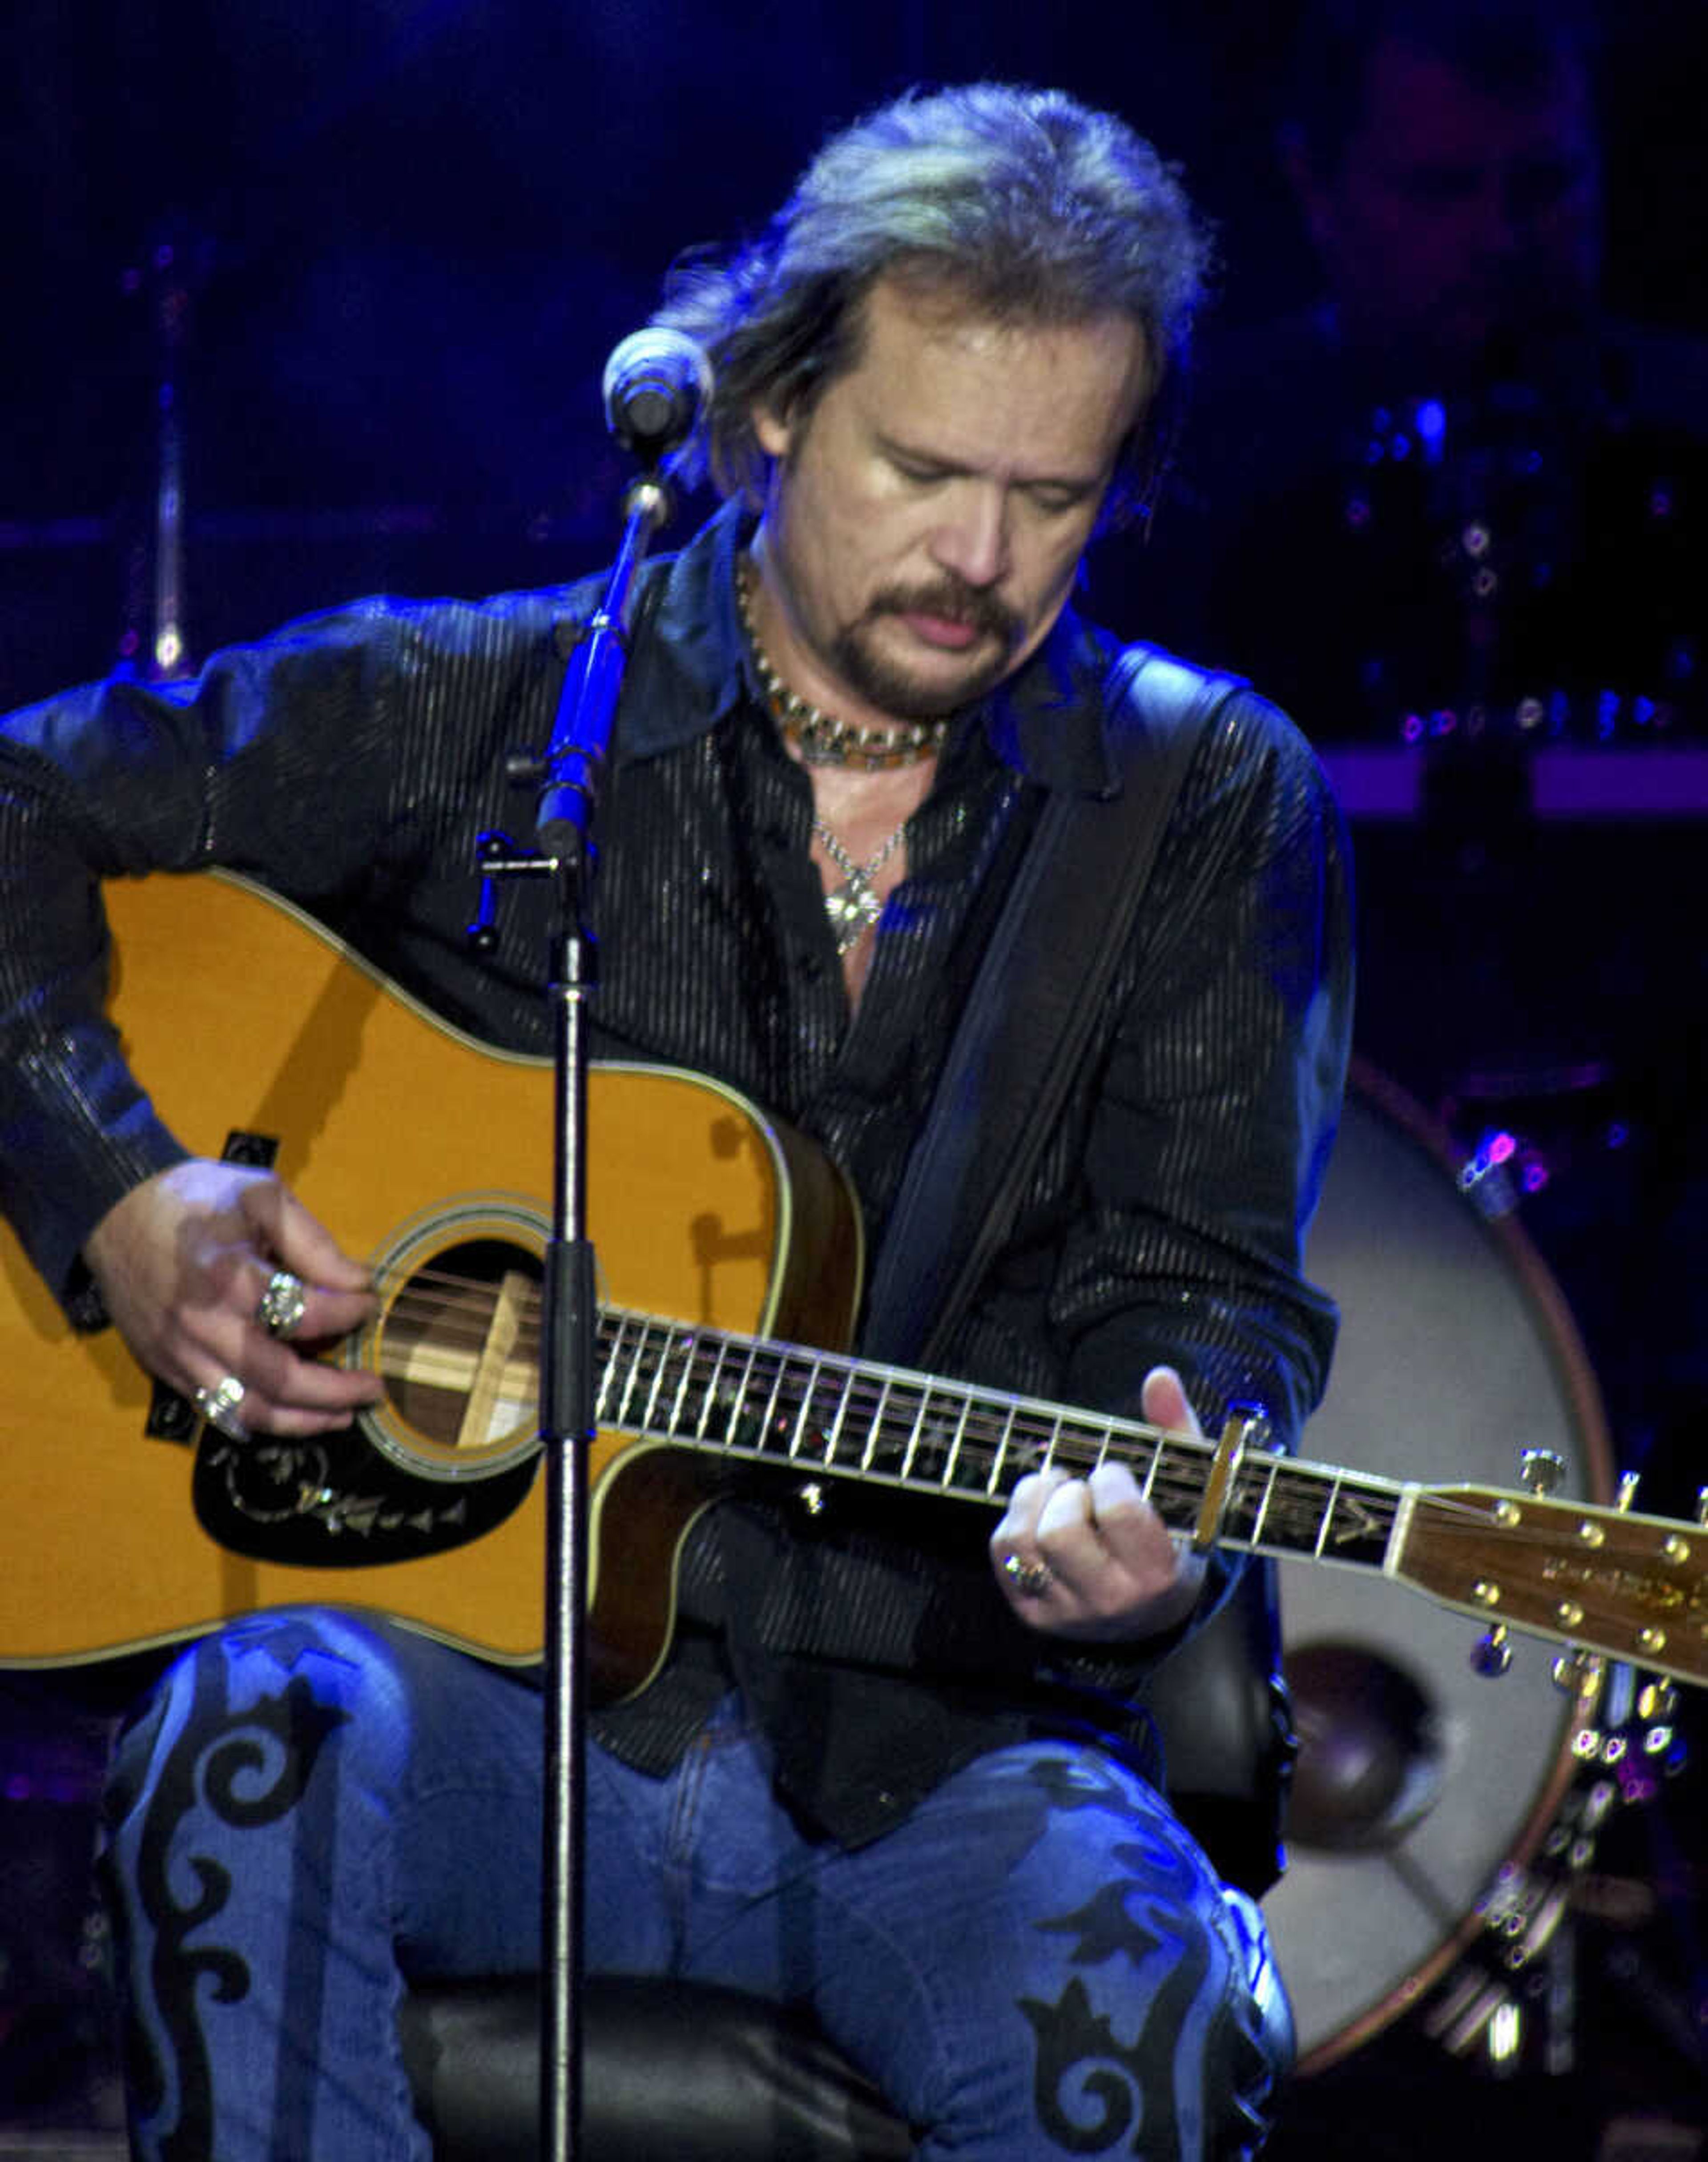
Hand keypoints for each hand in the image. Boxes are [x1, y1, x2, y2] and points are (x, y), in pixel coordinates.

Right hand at [83, 1159, 383, 1435]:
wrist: (114, 1212)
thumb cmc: (196, 1200)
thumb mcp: (261, 1196)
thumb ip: (311, 1242)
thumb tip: (357, 1283)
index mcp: (226, 1276)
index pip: (303, 1313)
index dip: (348, 1314)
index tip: (369, 1303)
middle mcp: (200, 1325)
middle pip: (280, 1379)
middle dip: (336, 1390)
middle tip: (374, 1388)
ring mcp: (179, 1354)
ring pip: (249, 1410)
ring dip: (304, 1420)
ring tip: (343, 1415)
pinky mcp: (165, 1368)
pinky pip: (218, 1411)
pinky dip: (260, 1420)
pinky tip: (293, 1416)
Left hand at [990, 1366, 1207, 1640]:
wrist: (1150, 1617)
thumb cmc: (1170, 1538)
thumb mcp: (1187, 1491)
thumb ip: (1175, 1430)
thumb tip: (1159, 1376)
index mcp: (1158, 1574)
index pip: (1119, 1513)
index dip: (1110, 1480)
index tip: (1114, 1477)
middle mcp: (1110, 1602)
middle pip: (1060, 1532)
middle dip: (1067, 1493)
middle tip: (1082, 1489)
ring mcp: (1066, 1611)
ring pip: (1022, 1539)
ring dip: (1034, 1499)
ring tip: (1059, 1492)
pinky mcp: (1033, 1612)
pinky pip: (1003, 1552)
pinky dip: (1016, 1518)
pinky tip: (1042, 1515)